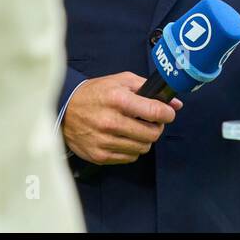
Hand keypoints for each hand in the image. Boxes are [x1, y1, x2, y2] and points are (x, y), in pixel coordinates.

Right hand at [62, 71, 182, 164]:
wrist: (64, 109)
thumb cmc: (96, 93)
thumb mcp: (121, 81)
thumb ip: (149, 89)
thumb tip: (175, 104)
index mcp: (118, 100)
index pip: (155, 112)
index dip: (167, 114)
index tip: (167, 113)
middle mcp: (111, 122)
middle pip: (152, 134)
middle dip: (157, 127)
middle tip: (150, 122)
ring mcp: (104, 141)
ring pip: (143, 148)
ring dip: (144, 139)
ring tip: (136, 129)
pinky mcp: (99, 155)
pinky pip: (129, 158)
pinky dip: (132, 149)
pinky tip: (124, 138)